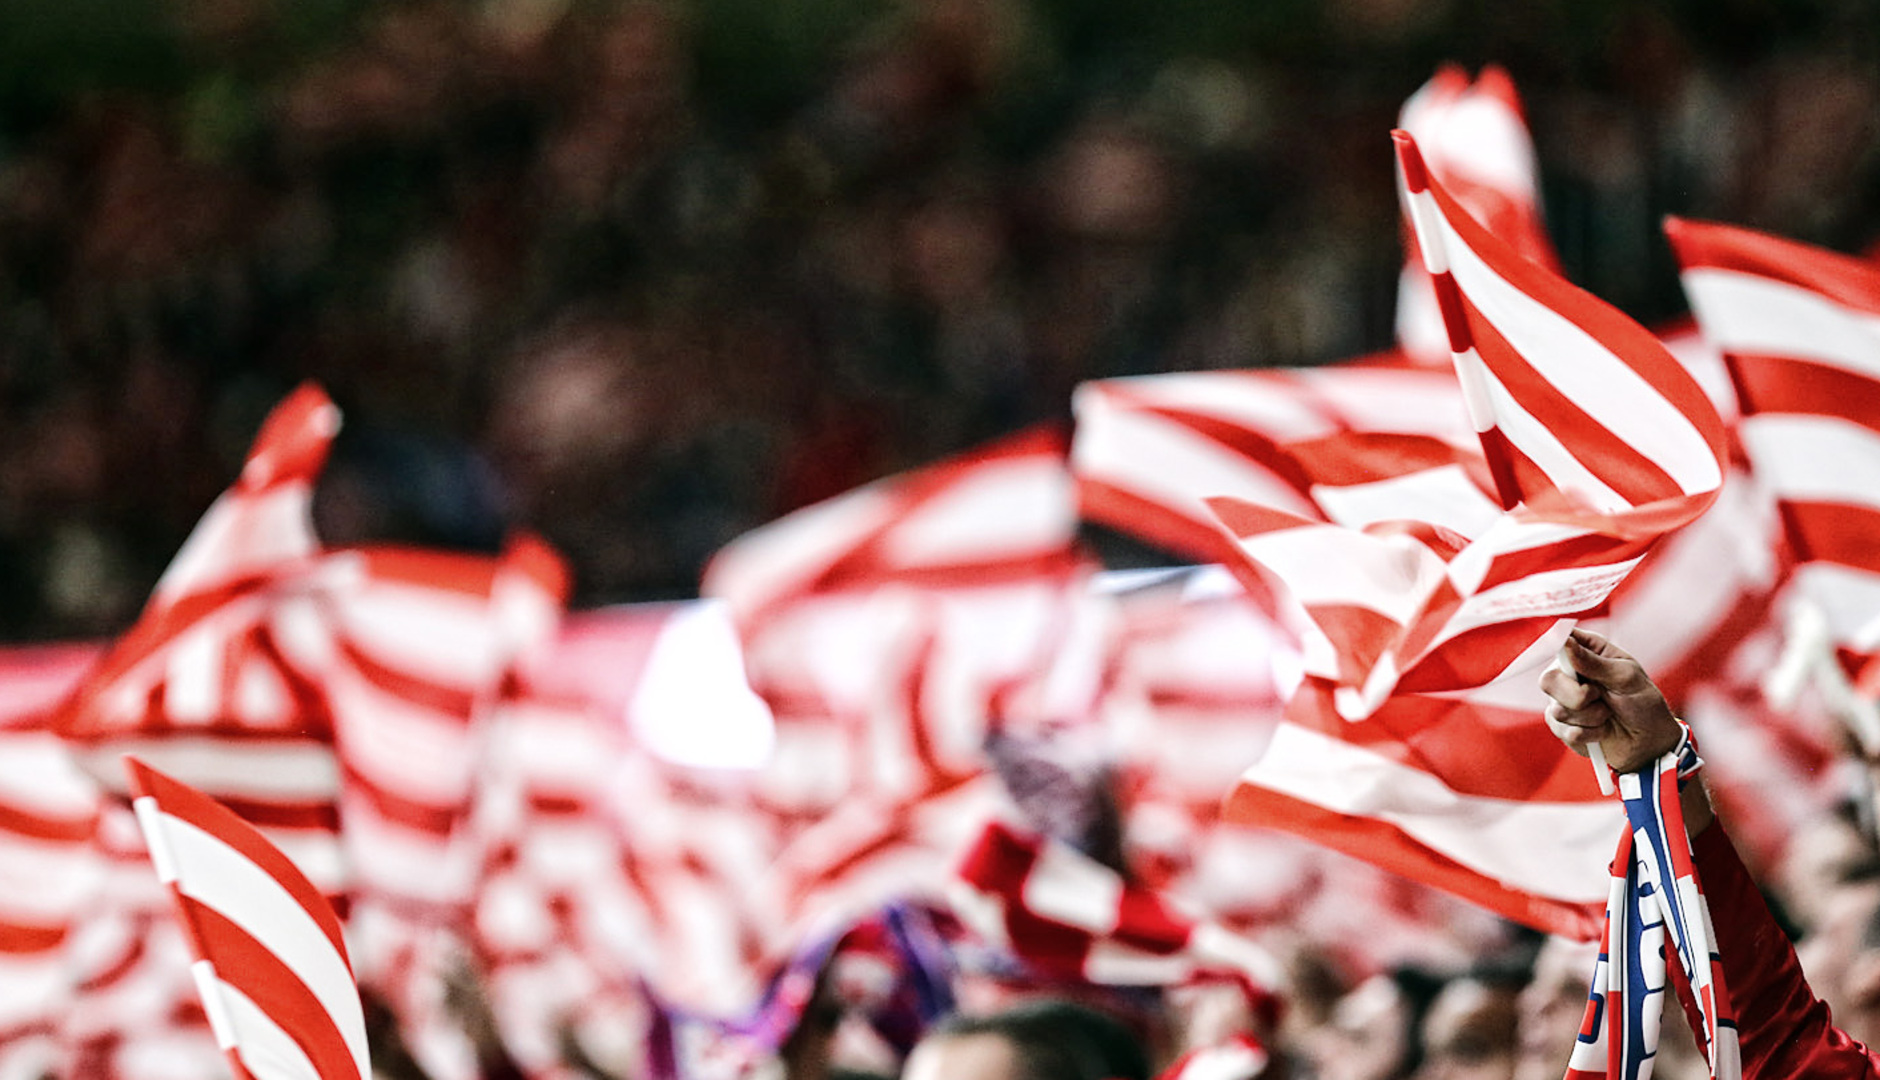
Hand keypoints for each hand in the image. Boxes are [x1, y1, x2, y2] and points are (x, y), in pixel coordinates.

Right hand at [1539, 628, 1680, 773]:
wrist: (1649, 741)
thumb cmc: (1642, 703)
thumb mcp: (1625, 677)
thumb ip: (1594, 662)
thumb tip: (1566, 642)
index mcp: (1586, 653)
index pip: (1560, 640)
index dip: (1557, 645)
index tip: (1570, 661)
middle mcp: (1569, 674)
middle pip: (1548, 680)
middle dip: (1577, 695)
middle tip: (1599, 696)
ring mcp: (1562, 701)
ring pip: (1558, 710)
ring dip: (1591, 717)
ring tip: (1607, 714)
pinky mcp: (1562, 727)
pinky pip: (1564, 731)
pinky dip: (1590, 733)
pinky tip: (1601, 730)